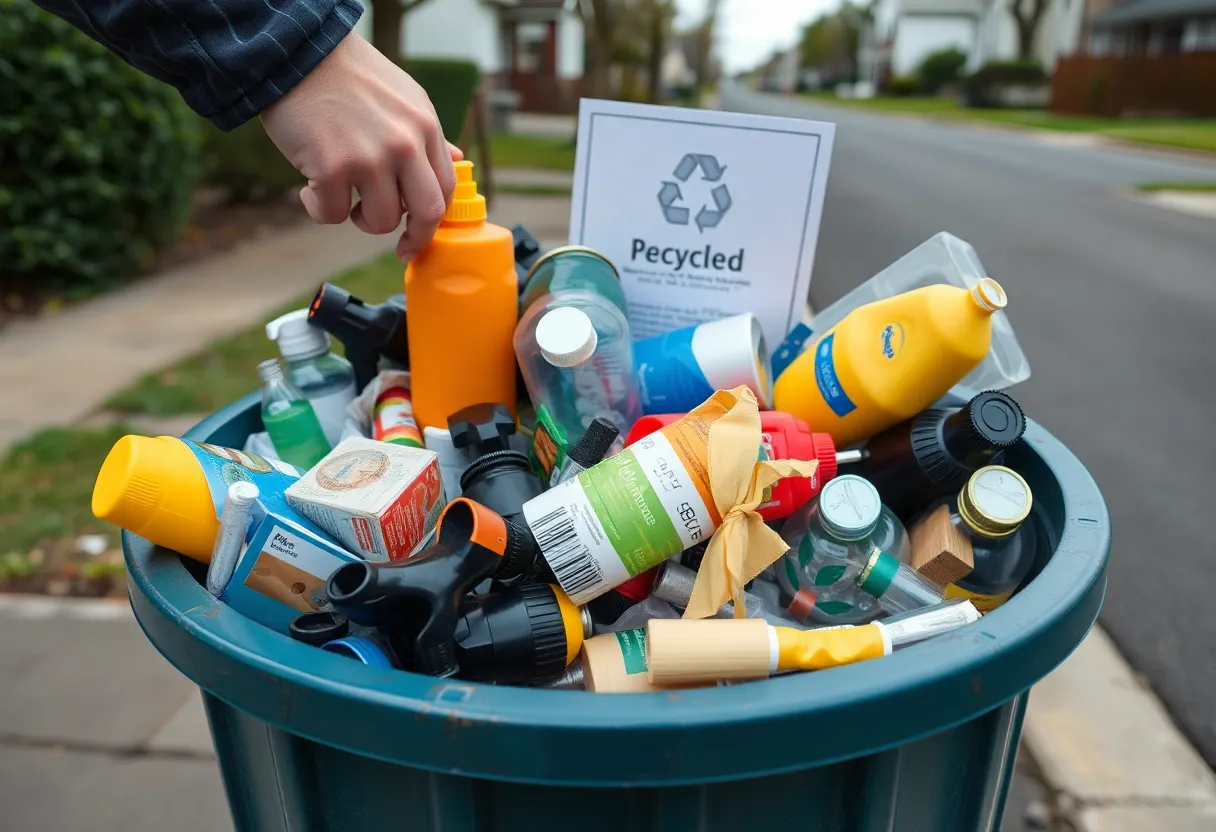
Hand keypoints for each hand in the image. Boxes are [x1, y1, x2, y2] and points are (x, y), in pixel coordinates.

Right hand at [260, 32, 462, 259]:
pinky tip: (309, 186)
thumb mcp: (403, 96)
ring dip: (359, 218)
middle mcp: (404, 144)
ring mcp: (369, 158)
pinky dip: (318, 208)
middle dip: (414, 237)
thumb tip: (457, 161)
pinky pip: (332, 215)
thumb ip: (427, 134)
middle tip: (400, 246)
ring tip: (343, 195)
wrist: (296, 52)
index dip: (434, 219)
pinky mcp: (332, 168)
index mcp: (424, 127)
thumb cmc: (348, 76)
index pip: (446, 188)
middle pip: (426, 213)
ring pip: (379, 221)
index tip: (419, 232)